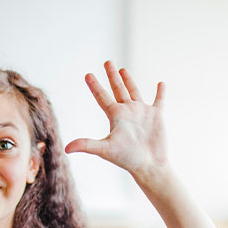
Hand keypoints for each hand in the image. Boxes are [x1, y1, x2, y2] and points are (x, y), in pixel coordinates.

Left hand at [65, 61, 167, 183]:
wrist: (148, 166)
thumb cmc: (126, 158)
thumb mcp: (105, 149)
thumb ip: (86, 145)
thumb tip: (66, 149)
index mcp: (115, 116)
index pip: (102, 97)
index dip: (94, 85)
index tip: (87, 74)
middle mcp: (127, 112)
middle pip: (117, 89)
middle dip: (112, 75)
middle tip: (107, 61)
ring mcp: (142, 113)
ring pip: (134, 91)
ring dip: (129, 80)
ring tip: (123, 69)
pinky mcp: (156, 116)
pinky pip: (159, 100)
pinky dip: (160, 92)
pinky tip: (161, 84)